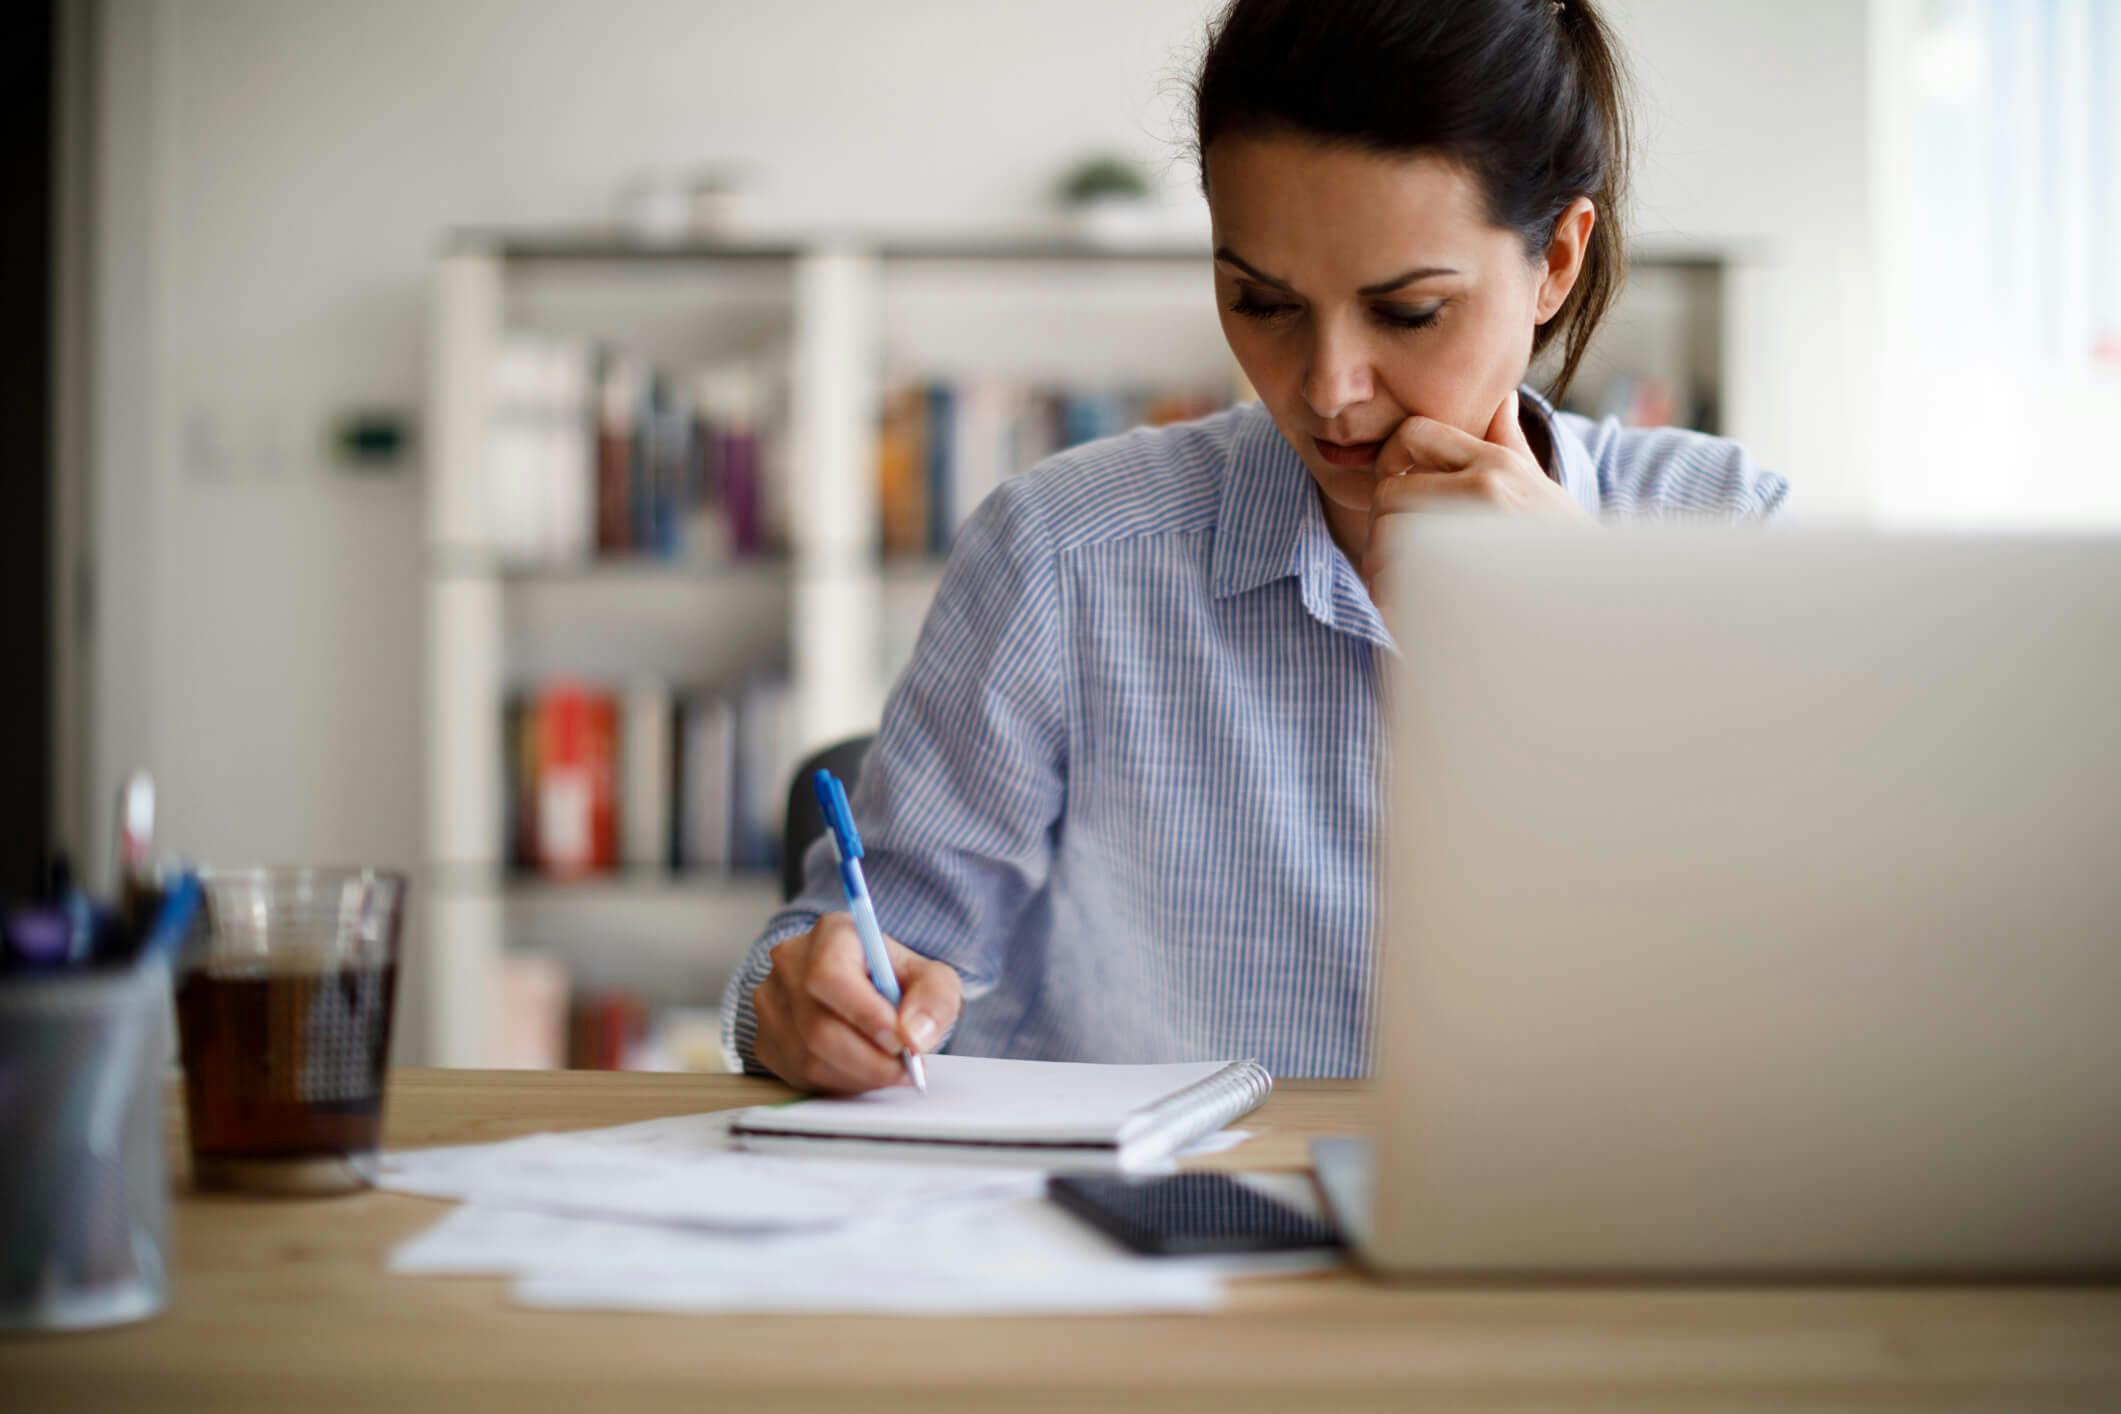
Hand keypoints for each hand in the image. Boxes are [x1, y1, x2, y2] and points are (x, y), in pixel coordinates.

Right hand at [750, 912, 962, 1093]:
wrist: (866, 990)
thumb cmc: (895, 981)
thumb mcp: (931, 978)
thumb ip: (935, 999)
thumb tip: (915, 1035)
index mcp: (831, 934)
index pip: (830, 976)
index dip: (865, 1015)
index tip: (901, 1040)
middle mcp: (790, 962)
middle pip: (817, 1026)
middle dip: (870, 1059)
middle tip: (906, 1068)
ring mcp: (771, 1002)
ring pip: (809, 1056)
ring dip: (859, 1075)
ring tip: (890, 1070)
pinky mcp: (766, 1040)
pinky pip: (799, 1074)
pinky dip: (839, 1082)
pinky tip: (863, 1072)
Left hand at [1360, 389, 1583, 600]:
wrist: (1596, 605)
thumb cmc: (1566, 547)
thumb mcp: (1541, 487)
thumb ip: (1510, 443)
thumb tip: (1503, 400)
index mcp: (1498, 464)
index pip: (1412, 433)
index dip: (1389, 460)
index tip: (1397, 491)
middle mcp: (1485, 490)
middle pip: (1387, 492)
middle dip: (1381, 523)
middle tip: (1392, 551)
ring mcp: (1473, 535)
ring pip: (1385, 537)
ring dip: (1380, 564)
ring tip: (1401, 585)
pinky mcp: (1460, 583)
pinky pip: (1394, 580)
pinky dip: (1390, 598)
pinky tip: (1411, 609)